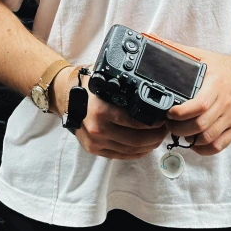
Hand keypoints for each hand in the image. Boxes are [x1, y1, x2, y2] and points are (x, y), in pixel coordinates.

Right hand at [53, 66, 169, 159]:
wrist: (64, 96)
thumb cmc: (88, 83)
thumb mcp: (105, 76)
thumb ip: (123, 79)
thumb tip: (147, 74)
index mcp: (102, 110)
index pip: (135, 122)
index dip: (154, 123)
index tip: (165, 118)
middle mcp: (98, 129)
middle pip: (136, 140)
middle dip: (156, 136)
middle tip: (166, 129)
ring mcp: (96, 142)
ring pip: (130, 150)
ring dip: (149, 146)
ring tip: (159, 137)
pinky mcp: (95, 149)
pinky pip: (121, 156)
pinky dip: (137, 153)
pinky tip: (146, 146)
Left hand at [163, 40, 230, 155]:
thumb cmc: (225, 67)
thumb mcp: (203, 56)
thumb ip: (179, 51)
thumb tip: (154, 40)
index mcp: (216, 85)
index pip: (199, 105)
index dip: (181, 113)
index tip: (169, 113)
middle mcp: (226, 103)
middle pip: (201, 124)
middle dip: (180, 128)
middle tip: (170, 124)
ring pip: (209, 137)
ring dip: (190, 139)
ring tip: (180, 132)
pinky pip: (219, 146)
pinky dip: (204, 149)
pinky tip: (194, 142)